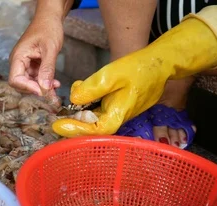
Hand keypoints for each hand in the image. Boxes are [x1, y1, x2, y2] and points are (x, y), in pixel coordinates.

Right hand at [8, 16, 62, 100]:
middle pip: (22, 84)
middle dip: (36, 89)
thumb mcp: (50, 49)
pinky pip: (36, 77)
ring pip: (30, 82)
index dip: (27, 88)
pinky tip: (54, 83)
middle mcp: (19, 62)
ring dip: (42, 87)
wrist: (50, 18)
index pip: (15, 80)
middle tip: (51, 94)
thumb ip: (47, 68)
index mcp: (18, 57)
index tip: (42, 91)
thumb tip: (45, 87)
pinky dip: (45, 81)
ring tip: (55, 88)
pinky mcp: (32, 65)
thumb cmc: (48, 28)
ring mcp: (25, 64)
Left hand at [52, 5, 216, 137]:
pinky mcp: (117, 106)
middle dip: (73, 120)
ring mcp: (118, 113)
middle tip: (57, 115)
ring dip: (79, 109)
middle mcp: (117, 118)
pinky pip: (98, 108)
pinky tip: (82, 88)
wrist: (159, 64)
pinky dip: (88, 101)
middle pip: (91, 126)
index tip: (57, 125)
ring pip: (94, 116)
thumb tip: (74, 98)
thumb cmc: (139, 69)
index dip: (75, 129)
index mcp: (118, 114)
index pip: (94, 130)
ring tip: (71, 96)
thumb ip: (92, 88)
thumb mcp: (112, 75)